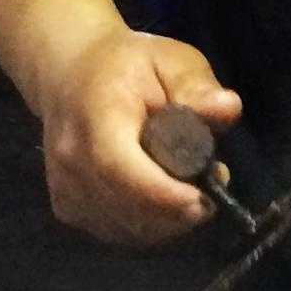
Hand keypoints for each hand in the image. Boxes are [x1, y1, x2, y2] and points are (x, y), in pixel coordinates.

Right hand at [33, 27, 243, 247]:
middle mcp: (70, 158)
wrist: (67, 76)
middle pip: (126, 207)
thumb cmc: (127, 66)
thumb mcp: (170, 59)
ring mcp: (64, 187)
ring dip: (166, 221)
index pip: (119, 167)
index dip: (163, 194)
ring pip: (124, 228)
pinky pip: (116, 232)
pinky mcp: (66, 207)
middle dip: (177, 211)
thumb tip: (226, 109)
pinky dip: (147, 226)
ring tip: (188, 188)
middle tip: (210, 189)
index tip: (204, 200)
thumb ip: (197, 86)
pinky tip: (162, 200)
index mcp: (95, 116)